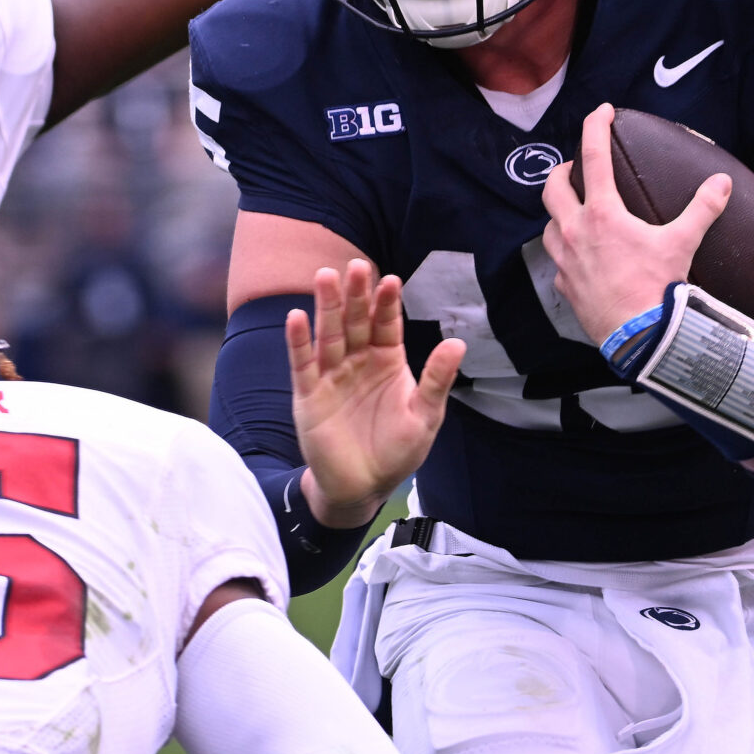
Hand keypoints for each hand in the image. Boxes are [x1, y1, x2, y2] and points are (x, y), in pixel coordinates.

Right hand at [287, 260, 464, 528]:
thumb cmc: (397, 451)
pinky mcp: (309, 394)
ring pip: (328, 334)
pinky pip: (303, 364)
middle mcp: (358, 361)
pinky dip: (298, 341)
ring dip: (326, 307)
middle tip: (357, 267)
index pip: (387, 324)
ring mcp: (332, 375)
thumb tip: (458, 342)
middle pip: (355, 321)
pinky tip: (296, 317)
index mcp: (387, 361)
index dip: (387, 303)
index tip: (391, 280)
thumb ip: (436, 380)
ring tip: (325, 277)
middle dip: (356, 295)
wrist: (363, 487)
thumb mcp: (425, 416)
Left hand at [541, 103, 729, 345]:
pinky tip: (581, 258)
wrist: (638, 336)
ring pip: (548, 225)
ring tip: (576, 213)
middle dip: (561, 171)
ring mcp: (564, 260)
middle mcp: (574, 232)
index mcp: (602, 213)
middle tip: (575, 168)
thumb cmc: (657, 287)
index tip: (602, 111)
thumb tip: (722, 183)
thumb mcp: (683, 243)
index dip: (596, 127)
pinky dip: (566, 252)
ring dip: (559, 214)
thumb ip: (703, 209)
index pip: (594, 156)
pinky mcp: (563, 285)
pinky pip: (557, 262)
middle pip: (552, 187)